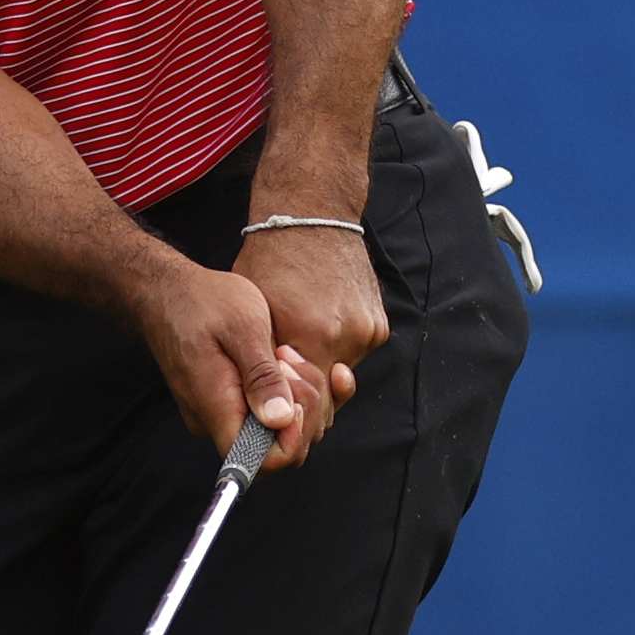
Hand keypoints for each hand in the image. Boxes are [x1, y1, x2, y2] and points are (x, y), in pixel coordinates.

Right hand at [131, 261, 333, 470]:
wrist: (168, 293)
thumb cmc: (202, 302)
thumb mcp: (242, 327)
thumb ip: (261, 376)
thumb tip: (280, 419)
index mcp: (217, 409)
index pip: (262, 462)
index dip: (293, 437)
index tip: (296, 395)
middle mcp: (216, 422)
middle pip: (277, 449)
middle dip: (302, 410)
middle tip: (290, 362)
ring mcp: (221, 415)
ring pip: (277, 430)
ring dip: (296, 395)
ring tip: (283, 353)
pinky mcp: (229, 404)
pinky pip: (267, 415)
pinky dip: (288, 391)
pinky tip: (287, 359)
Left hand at [234, 224, 388, 409]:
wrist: (312, 217)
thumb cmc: (272, 263)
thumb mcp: (255, 315)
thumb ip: (264, 367)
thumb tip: (269, 411)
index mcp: (314, 336)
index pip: (310, 406)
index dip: (293, 416)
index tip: (278, 414)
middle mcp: (349, 337)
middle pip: (330, 395)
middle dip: (308, 398)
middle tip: (285, 386)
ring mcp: (369, 330)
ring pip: (342, 374)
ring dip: (322, 370)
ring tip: (299, 343)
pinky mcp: (379, 323)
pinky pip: (355, 352)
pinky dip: (337, 348)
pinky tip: (319, 325)